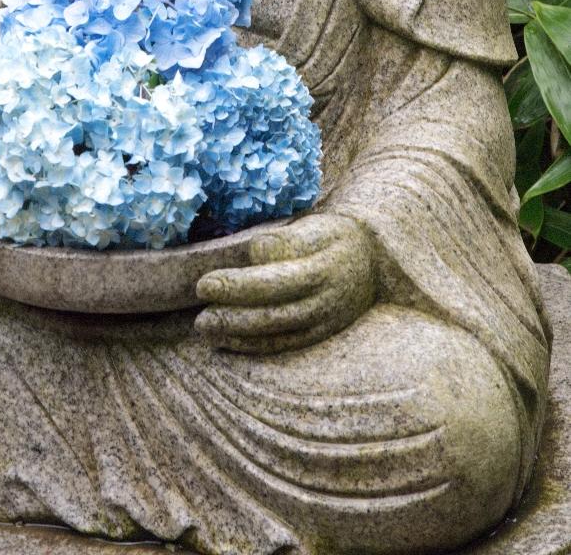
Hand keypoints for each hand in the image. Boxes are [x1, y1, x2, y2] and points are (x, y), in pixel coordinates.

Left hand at [195, 213, 374, 353]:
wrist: (374, 262)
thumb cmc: (334, 237)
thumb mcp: (316, 227)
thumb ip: (285, 240)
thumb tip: (254, 253)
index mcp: (324, 268)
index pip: (276, 281)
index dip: (238, 286)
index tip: (204, 285)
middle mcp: (326, 301)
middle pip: (274, 314)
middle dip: (233, 317)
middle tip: (200, 317)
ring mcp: (325, 322)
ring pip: (277, 334)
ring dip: (238, 335)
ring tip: (205, 329)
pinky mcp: (320, 335)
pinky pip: (285, 346)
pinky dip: (254, 346)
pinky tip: (226, 341)